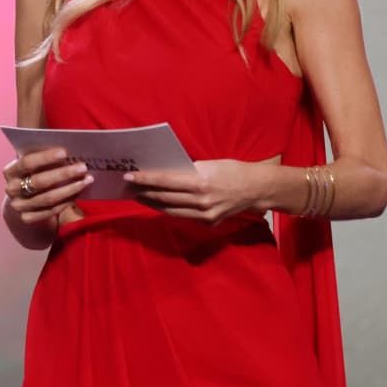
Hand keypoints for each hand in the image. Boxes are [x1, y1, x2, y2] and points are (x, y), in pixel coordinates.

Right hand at [3, 148, 91, 225]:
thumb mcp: (35, 162)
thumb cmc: (34, 172)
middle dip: (63, 174)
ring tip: (87, 180)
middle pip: (39, 182)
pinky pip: (50, 211)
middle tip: (83, 167)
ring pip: (47, 198)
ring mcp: (18, 205)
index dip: (45, 158)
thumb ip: (45, 156)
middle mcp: (11, 189)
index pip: (26, 163)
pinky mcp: (27, 218)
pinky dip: (66, 202)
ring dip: (70, 189)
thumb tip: (70, 146)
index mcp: (10, 171)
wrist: (23, 196)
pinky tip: (79, 193)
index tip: (65, 152)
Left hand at [125, 159, 271, 222]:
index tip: (129, 177)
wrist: (257, 189)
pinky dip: (169, 210)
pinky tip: (159, 205)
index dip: (145, 179)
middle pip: (164, 198)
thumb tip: (163, 173)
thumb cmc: (232, 171)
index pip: (165, 181)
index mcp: (200, 182)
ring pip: (170, 210)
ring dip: (152, 203)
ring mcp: (205, 214)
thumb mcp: (209, 165)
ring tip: (140, 196)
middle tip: (129, 187)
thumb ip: (187, 171)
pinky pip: (183, 216)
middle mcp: (201, 200)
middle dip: (144, 192)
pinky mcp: (209, 222)